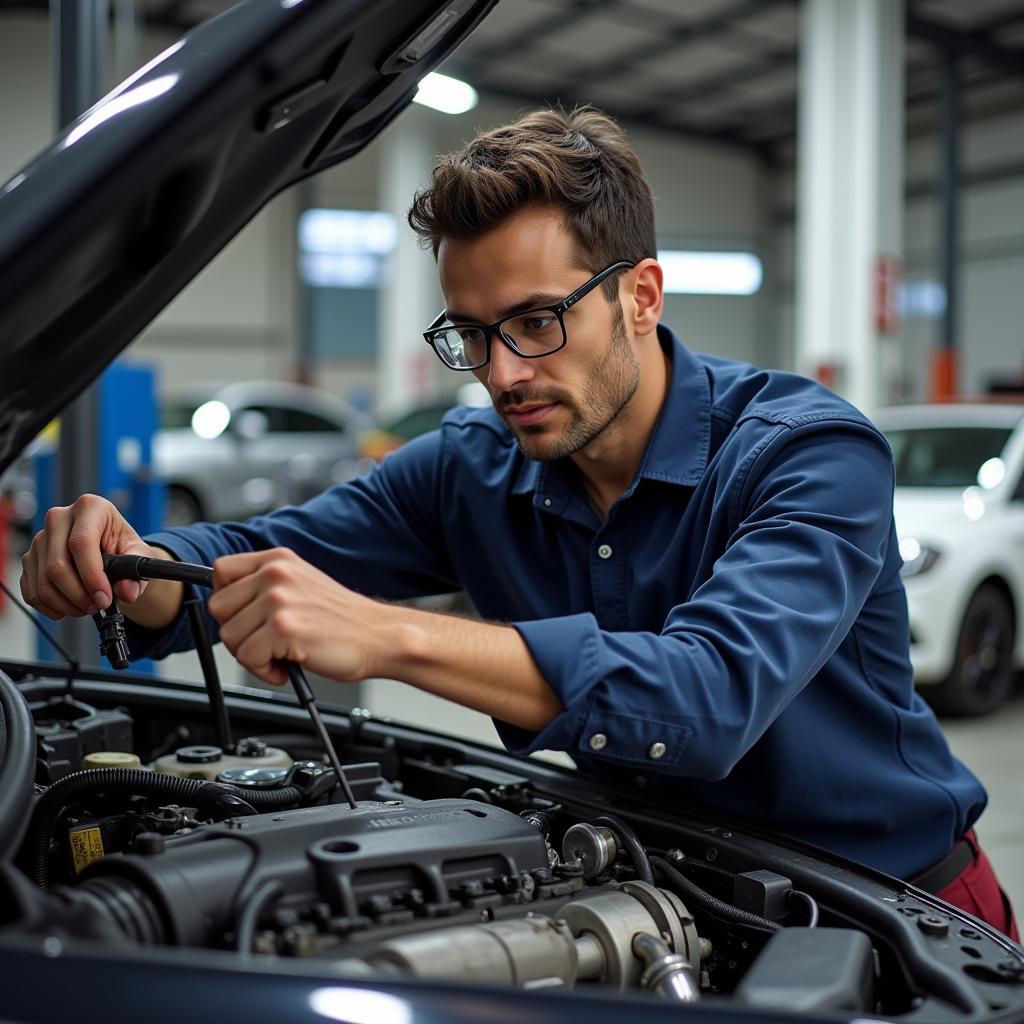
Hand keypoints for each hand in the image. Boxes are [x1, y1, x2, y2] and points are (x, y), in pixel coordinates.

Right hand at [20, 493, 154, 619]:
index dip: (92, 576)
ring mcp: (40, 538)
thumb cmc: (124, 548)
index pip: (81, 543)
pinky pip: (32, 592)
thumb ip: (136, 573)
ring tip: (88, 608)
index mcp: (90, 507)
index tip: (104, 599)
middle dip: (79, 595)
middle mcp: (59, 518)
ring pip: (43, 583)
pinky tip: (71, 607)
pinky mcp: (29, 558)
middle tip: (98, 607)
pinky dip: (51, 607)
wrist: (109, 550)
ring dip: (67, 605)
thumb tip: (128, 591)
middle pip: (57, 566)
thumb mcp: (138, 555)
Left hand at [209, 548, 382, 686]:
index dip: (228, 599)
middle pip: (219, 608)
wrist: (378, 637)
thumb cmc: (343, 619)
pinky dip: (265, 671)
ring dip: (252, 655)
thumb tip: (227, 602)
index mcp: (278, 560)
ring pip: (230, 637)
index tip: (245, 615)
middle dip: (238, 632)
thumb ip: (265, 585)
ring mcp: (279, 600)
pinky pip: (248, 658)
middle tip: (265, 641)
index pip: (221, 570)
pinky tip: (287, 665)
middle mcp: (276, 574)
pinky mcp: (284, 629)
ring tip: (281, 653)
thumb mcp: (301, 584)